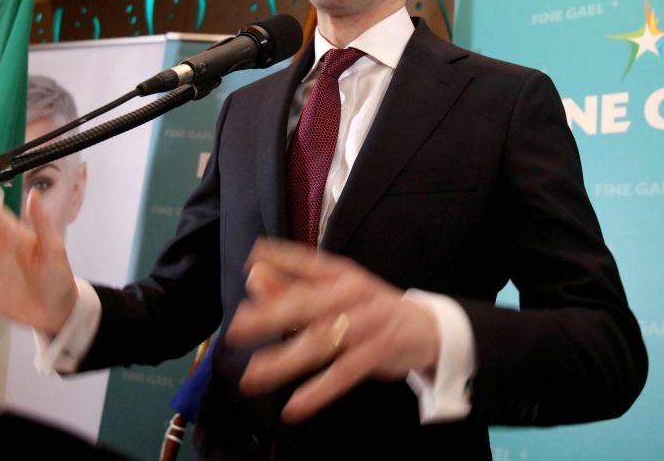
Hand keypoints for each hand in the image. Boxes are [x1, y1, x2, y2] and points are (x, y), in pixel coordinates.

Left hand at [226, 238, 439, 422]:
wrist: (427, 328)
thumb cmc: (369, 308)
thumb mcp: (336, 291)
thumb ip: (293, 284)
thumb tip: (254, 275)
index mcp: (339, 273)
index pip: (307, 261)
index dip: (280, 257)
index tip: (252, 258)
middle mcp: (351, 292)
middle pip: (306, 303)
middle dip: (269, 316)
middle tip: (236, 329)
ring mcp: (366, 322)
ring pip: (320, 342)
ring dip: (284, 361)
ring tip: (252, 377)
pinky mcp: (377, 352)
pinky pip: (343, 373)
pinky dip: (318, 392)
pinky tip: (294, 406)